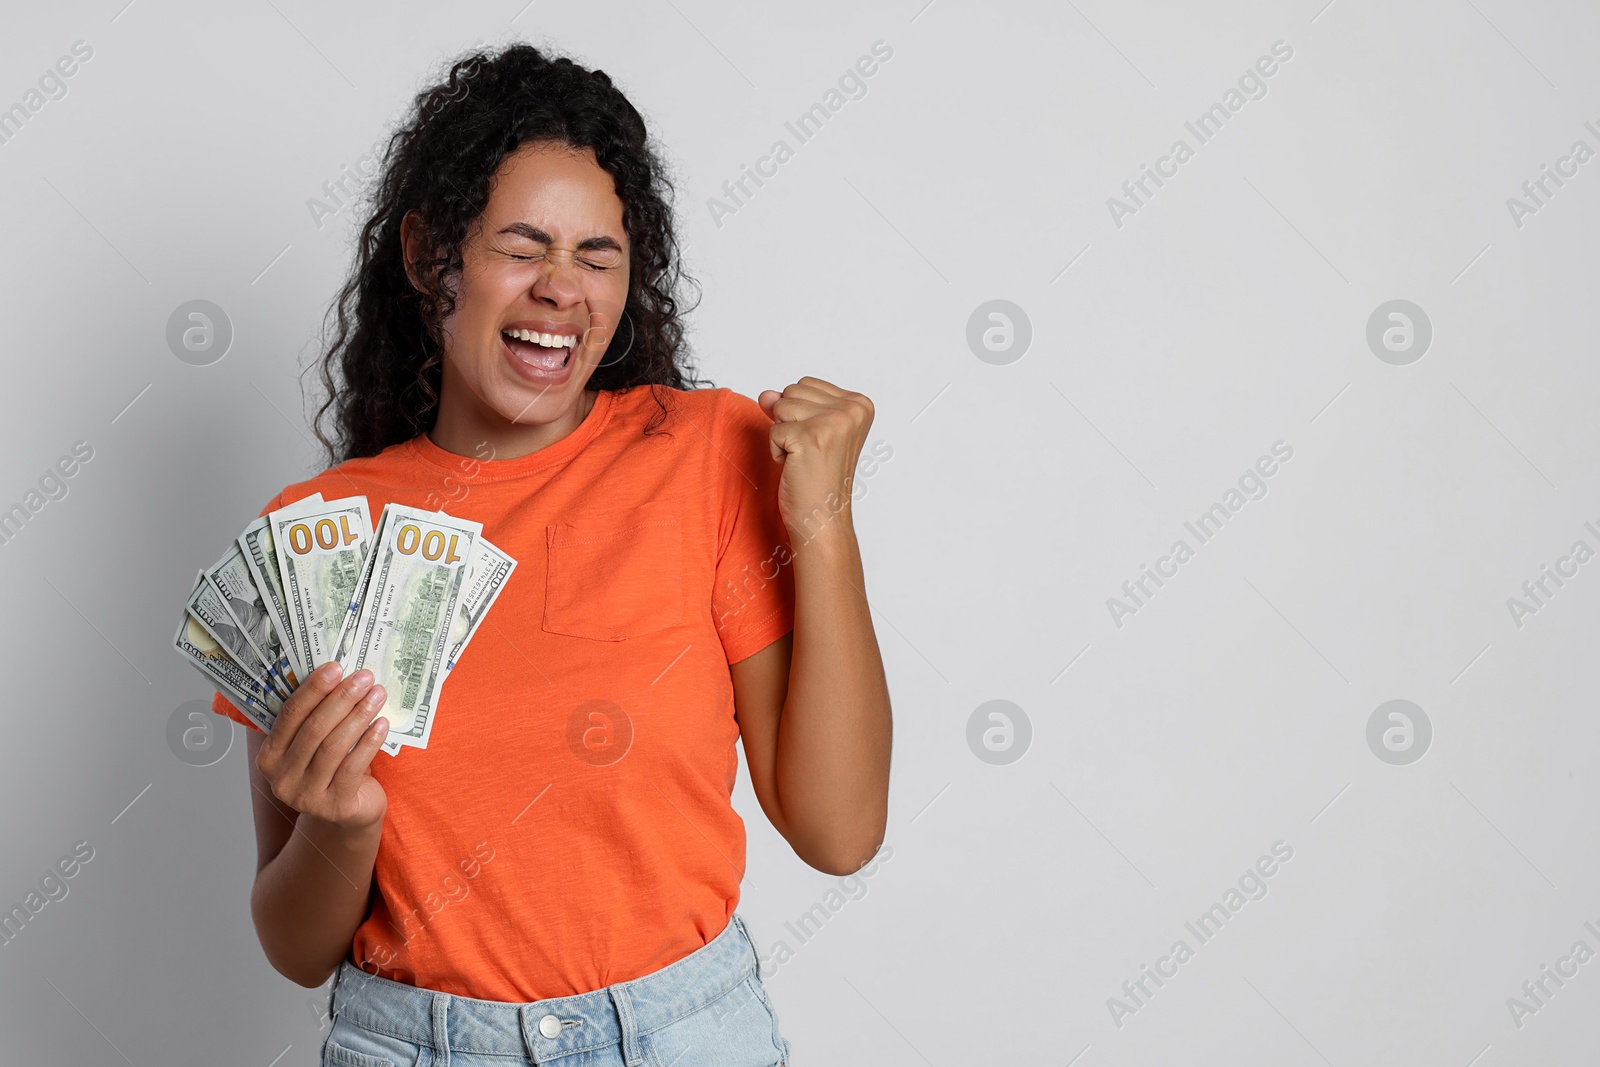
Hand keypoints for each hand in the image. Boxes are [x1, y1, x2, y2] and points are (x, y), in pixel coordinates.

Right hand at [256, 662, 389, 831]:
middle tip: (364, 677)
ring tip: (377, 695)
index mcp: (270, 757)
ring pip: (334, 746)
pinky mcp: (335, 806)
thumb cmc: (332, 770)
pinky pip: (353, 766)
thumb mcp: (315, 746)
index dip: (313, 689)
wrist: (349, 813)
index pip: (290, 715)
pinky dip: (369, 742)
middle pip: (314, 729)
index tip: (335, 667)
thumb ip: (315, 718)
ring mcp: (307, 796)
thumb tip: (337, 675)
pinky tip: (382, 724)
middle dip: (341, 698)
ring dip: (359, 715)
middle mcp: (282, 778)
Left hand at [757, 377, 874, 541]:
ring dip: (783, 435)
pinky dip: (776, 451)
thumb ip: (787, 405)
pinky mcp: (810, 437)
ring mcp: (833, 422)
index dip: (801, 414)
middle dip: (790, 421)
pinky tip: (796, 467)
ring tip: (803, 458)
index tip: (819, 441)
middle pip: (792, 390)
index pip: (805, 384)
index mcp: (860, 404)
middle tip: (810, 452)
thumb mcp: (806, 430)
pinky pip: (772, 430)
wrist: (822, 520)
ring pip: (781, 406)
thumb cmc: (817, 479)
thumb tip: (765, 394)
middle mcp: (852, 410)